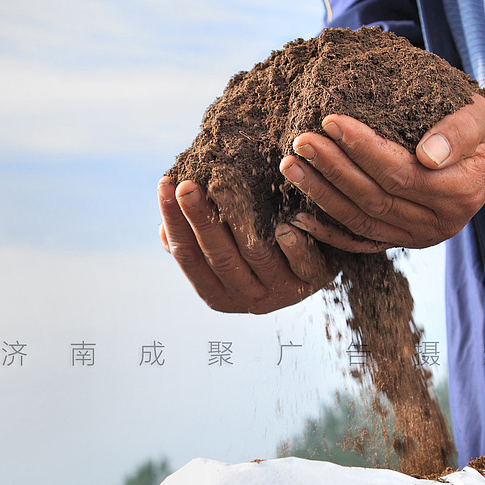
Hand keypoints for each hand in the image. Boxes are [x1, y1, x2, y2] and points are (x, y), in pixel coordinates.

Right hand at [158, 176, 336, 313]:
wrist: (322, 254)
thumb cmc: (264, 242)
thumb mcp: (229, 244)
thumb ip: (199, 239)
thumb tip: (162, 229)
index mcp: (219, 293)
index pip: (188, 256)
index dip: (175, 222)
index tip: (166, 185)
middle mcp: (248, 298)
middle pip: (219, 257)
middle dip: (200, 219)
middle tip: (186, 185)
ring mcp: (282, 293)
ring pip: (257, 256)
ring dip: (239, 220)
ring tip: (225, 185)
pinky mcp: (313, 282)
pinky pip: (302, 264)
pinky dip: (293, 246)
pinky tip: (284, 226)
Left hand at [277, 95, 484, 251]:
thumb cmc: (480, 129)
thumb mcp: (478, 118)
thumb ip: (457, 133)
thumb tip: (428, 155)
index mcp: (458, 193)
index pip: (398, 173)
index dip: (362, 149)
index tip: (329, 121)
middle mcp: (439, 223)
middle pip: (374, 198)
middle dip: (333, 169)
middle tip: (300, 142)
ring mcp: (419, 237)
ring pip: (362, 220)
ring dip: (322, 195)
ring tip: (291, 168)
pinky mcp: (403, 241)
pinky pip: (362, 241)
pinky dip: (329, 232)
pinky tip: (299, 218)